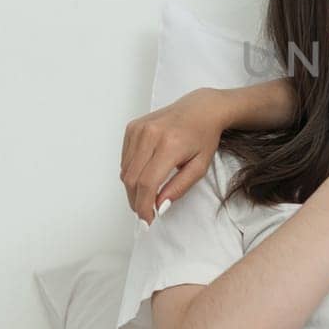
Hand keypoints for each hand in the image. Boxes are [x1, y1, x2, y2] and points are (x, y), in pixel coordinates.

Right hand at [120, 88, 225, 222]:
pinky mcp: (132, 128)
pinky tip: (146, 173)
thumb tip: (160, 206)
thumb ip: (179, 187)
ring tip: (148, 195)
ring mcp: (138, 129)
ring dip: (133, 189)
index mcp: (170, 145)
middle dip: (136, 201)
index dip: (144, 205)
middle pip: (132, 179)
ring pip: (125, 170)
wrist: (201, 108)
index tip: (147, 219)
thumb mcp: (200, 166)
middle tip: (146, 213)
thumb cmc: (204, 136)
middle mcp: (150, 135)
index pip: (147, 183)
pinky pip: (125, 159)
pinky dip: (131, 172)